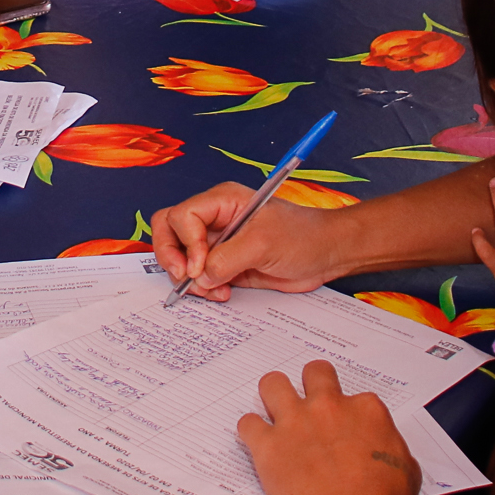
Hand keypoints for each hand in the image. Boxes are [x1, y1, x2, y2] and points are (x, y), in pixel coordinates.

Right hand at [152, 177, 348, 298]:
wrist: (325, 255)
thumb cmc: (303, 236)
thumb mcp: (264, 243)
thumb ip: (227, 258)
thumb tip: (200, 276)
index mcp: (221, 201)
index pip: (181, 216)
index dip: (185, 242)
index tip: (199, 265)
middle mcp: (214, 220)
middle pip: (169, 232)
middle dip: (172, 258)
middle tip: (186, 279)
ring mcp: (217, 243)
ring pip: (180, 259)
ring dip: (191, 279)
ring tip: (214, 290)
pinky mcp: (224, 265)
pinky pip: (198, 277)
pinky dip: (203, 289)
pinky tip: (223, 293)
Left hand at [238, 359, 420, 494]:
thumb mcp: (407, 471)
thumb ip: (394, 452)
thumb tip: (388, 457)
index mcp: (366, 410)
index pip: (357, 398)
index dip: (351, 415)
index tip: (348, 432)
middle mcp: (328, 407)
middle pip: (315, 373)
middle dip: (312, 383)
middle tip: (311, 404)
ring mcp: (295, 422)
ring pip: (273, 384)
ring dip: (274, 395)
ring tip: (276, 411)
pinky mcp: (268, 443)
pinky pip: (247, 424)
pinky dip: (250, 432)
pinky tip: (257, 443)